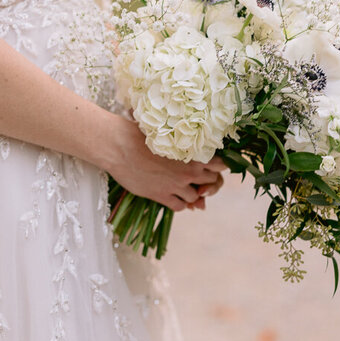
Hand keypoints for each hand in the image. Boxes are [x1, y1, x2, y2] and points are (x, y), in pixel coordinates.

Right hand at [98, 116, 225, 211]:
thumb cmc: (140, 134)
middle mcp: (189, 170)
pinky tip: (171, 194)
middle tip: (197, 179)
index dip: (218, 168)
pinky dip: (180, 203)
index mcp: (193, 152)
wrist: (118, 145)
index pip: (221, 165)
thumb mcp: (168, 136)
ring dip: (192, 193)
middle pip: (213, 183)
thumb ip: (184, 147)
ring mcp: (176, 184)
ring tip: (181, 186)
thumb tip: (193, 155)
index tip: (212, 168)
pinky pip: (180, 206)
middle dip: (208, 182)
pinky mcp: (161, 195)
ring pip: (197, 197)